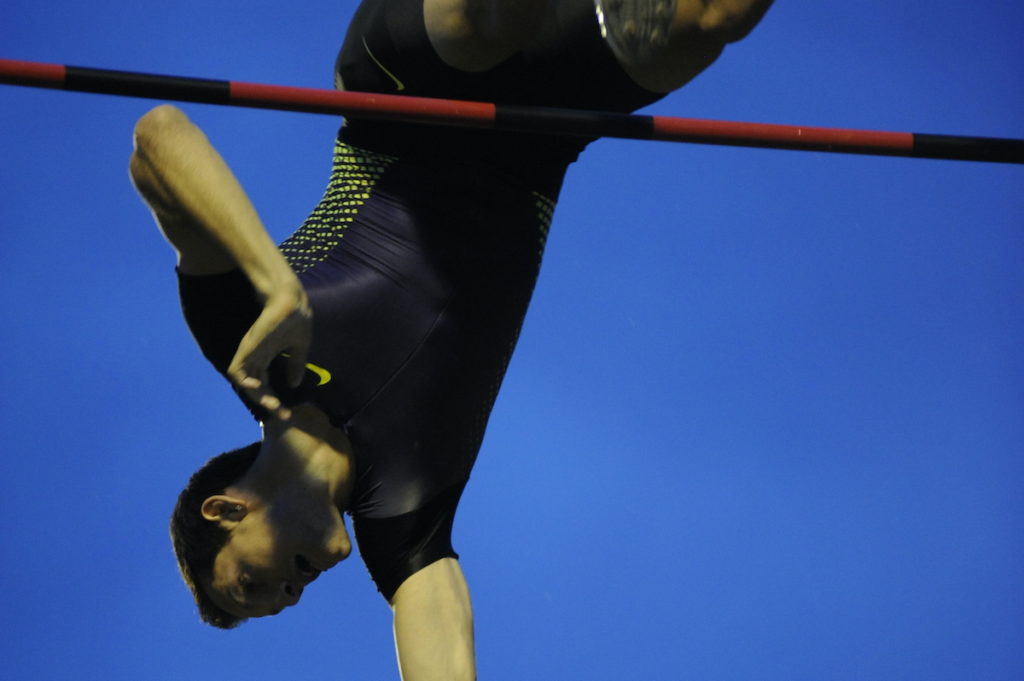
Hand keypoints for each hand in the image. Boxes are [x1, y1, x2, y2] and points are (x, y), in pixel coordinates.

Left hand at [227, 284, 312, 421]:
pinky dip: (243, 382)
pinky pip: (236, 371)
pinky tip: (257, 387)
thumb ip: (295, 365)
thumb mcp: (299, 348)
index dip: (274, 399)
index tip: (287, 412)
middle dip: (268, 402)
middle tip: (282, 414)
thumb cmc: (296, 320)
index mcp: (267, 358)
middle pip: (256, 387)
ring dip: (258, 396)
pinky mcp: (246, 349)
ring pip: (245, 383)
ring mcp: (250, 354)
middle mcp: (256, 359)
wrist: (292, 303)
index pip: (265, 384)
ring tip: (274, 405)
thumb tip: (294, 384)